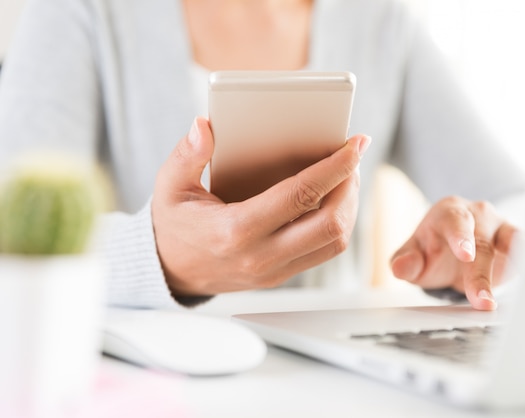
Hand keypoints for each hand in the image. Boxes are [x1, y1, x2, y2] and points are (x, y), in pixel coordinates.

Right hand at [152, 117, 370, 296]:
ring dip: (349, 208)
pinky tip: (332, 200)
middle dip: (350, 188)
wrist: (170, 272)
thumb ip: (186, 155)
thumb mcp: (169, 188)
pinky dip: (337, 224)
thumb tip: (204, 127)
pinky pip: (323, 252)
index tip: (354, 145)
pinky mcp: (280, 275)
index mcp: (235, 230)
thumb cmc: (174, 226)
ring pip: (333, 243)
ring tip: (346, 178)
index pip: (300, 196)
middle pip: (330, 225)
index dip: (334, 168)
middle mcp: (261, 255)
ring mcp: (273, 270)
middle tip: (352, 160)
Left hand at [390, 196, 517, 310]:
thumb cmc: (432, 249)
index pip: (456, 221)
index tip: (466, 256)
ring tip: (502, 300)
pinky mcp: (516, 242)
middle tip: (482, 300)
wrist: (452, 250)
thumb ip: (405, 262)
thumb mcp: (412, 256)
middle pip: (482, 243)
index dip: (461, 238)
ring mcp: (500, 227)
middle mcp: (478, 215)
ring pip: (510, 246)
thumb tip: (400, 268)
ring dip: (509, 271)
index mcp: (449, 213)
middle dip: (482, 274)